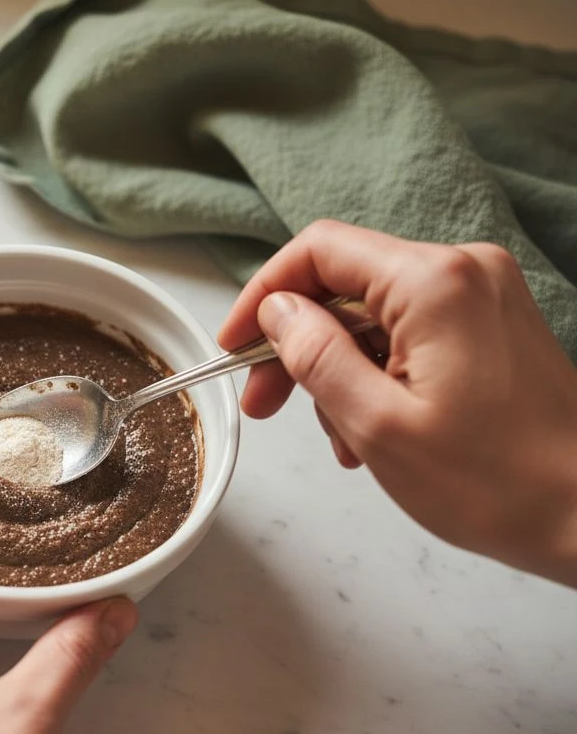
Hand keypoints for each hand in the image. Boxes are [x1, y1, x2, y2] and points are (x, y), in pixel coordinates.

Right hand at [219, 220, 576, 586]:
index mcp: (433, 282)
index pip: (319, 250)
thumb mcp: (377, 424)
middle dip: (298, 343)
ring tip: (342, 440)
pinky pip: (410, 334)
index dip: (263, 294)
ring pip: (374, 315)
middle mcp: (462, 271)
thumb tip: (277, 312)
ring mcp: (482, 296)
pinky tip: (373, 430)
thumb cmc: (499, 483)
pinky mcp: (492, 325)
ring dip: (340, 370)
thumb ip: (315, 356)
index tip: (234, 344)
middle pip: (345, 283)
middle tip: (265, 404)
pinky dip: (378, 374)